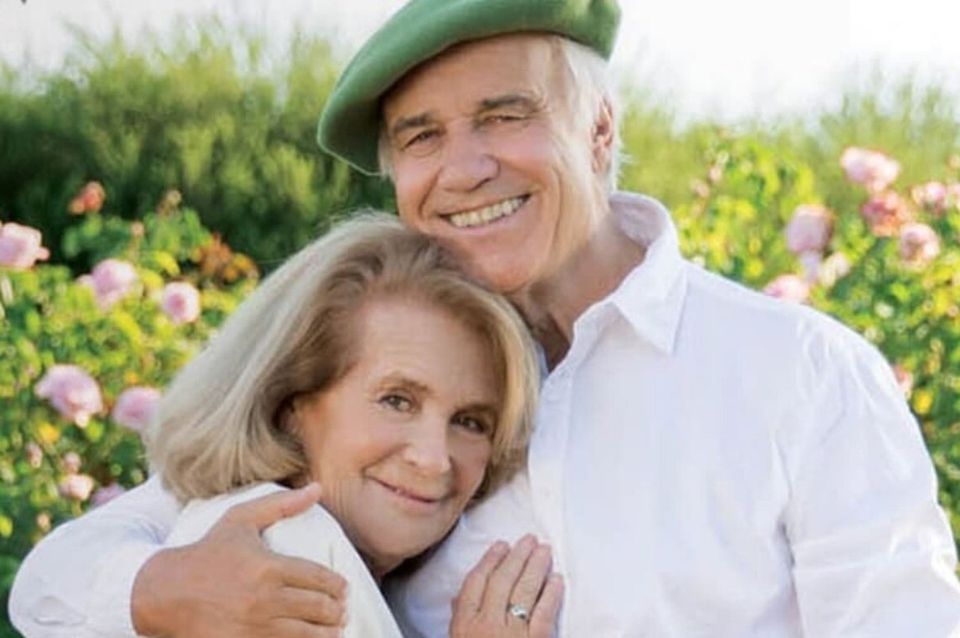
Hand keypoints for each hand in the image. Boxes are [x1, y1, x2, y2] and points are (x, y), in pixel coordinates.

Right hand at [131, 483, 347, 637]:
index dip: (338, 586)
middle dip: (336, 611)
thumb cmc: (206, 553)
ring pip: (306, 635)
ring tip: (334, 630)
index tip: (343, 589)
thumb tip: (317, 488)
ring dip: (327, 634)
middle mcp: (264, 598)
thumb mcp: (240, 519)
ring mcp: (254, 627)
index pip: (319, 578)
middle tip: (341, 611)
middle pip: (318, 608)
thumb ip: (281, 504)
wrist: (164, 592)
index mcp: (269, 567)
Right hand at [450, 535, 563, 637]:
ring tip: (545, 550)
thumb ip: (459, 620)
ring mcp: (512, 633)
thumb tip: (457, 600)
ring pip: (525, 591)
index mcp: (464, 624)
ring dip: (536, 567)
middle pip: (502, 581)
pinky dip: (552, 594)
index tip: (501, 545)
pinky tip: (557, 579)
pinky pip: (544, 613)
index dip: (490, 560)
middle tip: (529, 540)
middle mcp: (487, 624)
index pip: (476, 582)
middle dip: (517, 556)